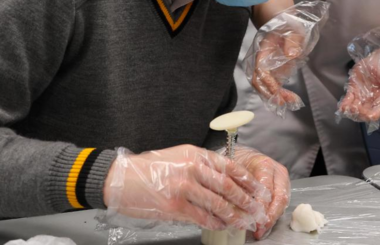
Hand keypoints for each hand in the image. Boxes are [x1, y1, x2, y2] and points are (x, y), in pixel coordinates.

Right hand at [103, 145, 269, 230]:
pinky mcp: (175, 206)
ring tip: (244, 221)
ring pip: (217, 203)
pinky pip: (201, 217)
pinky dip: (214, 222)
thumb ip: (200, 166)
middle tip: (257, 209)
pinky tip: (222, 226)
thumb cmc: (149, 168)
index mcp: (195, 154)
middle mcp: (192, 168)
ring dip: (234, 215)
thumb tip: (224, 180)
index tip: (259, 190)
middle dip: (246, 200)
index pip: (229, 166)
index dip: (247, 180)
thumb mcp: (178, 156)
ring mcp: (184, 187)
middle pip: (228, 186)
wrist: (121, 178)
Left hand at [233, 147, 289, 239]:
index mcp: (265, 165)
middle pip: (280, 197)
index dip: (262, 206)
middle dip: (270, 216)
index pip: (266, 188)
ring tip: (260, 230)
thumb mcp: (235, 171)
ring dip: (272, 218)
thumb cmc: (239, 162)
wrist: (246, 155)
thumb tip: (238, 209)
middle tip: (260, 229)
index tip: (255, 220)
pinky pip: (281, 203)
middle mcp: (277, 171)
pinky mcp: (284, 187)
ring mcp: (282, 179)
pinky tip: (263, 225)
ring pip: (283, 202)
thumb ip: (238, 186)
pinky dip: (272, 215)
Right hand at [244, 1, 329, 116]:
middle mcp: (261, 58)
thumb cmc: (286, 22)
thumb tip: (292, 54)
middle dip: (270, 94)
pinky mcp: (272, 67)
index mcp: (263, 49)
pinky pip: (272, 82)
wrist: (280, 16)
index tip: (278, 92)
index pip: (259, 70)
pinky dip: (279, 91)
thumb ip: (292, 41)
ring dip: (275, 95)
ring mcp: (265, 64)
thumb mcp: (293, 28)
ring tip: (291, 101)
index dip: (267, 83)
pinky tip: (289, 96)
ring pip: (264, 84)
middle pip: (258, 80)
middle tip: (285, 103)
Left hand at [338, 53, 379, 122]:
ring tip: (346, 109)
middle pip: (366, 112)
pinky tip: (341, 107)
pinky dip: (345, 104)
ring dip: (351, 110)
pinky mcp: (353, 91)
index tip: (367, 115)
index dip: (373, 114)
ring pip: (356, 108)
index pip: (379, 110)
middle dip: (359, 114)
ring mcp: (362, 97)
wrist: (375, 62)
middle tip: (353, 109)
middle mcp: (372, 100)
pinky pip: (348, 100)